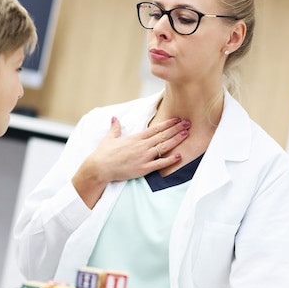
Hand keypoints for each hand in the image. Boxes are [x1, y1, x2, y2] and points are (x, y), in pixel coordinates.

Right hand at [73, 116, 188, 206]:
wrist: (100, 167)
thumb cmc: (104, 153)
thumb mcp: (110, 138)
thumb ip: (115, 128)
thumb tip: (115, 118)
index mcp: (135, 138)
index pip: (155, 129)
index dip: (168, 124)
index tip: (177, 119)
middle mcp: (142, 146)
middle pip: (163, 136)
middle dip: (176, 129)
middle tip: (188, 124)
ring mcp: (144, 157)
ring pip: (164, 147)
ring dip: (176, 140)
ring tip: (186, 135)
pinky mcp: (143, 169)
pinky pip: (160, 164)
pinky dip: (170, 160)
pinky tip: (179, 156)